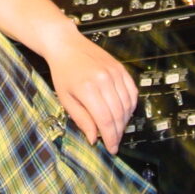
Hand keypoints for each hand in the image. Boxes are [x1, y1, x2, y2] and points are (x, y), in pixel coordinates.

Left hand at [44, 27, 137, 153]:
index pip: (105, 121)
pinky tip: (124, 113)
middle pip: (118, 115)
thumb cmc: (63, 71)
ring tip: (117, 129)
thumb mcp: (65, 98)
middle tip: (114, 142)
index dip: (110, 138)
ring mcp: (114, 72)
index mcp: (88, 89)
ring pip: (127, 105)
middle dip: (118, 133)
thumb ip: (81, 119)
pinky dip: (131, 105)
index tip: (111, 148)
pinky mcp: (120, 68)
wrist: (66, 45)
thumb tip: (94, 139)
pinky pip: (132, 91)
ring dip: (125, 121)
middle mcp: (104, 80)